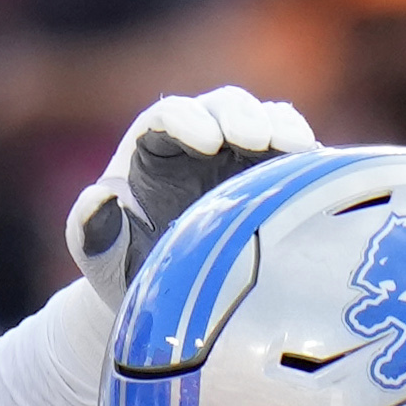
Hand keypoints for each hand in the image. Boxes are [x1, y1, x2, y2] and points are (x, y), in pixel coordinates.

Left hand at [63, 85, 314, 292]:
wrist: (165, 300)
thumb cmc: (125, 271)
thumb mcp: (98, 256)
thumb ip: (88, 227)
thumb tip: (99, 194)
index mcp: (152, 147)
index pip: (169, 115)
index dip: (188, 120)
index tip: (208, 142)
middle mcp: (199, 141)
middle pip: (223, 105)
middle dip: (241, 115)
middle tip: (255, 140)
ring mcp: (240, 156)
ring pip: (264, 118)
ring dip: (280, 126)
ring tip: (295, 147)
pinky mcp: (273, 177)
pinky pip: (293, 154)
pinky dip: (306, 156)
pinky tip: (317, 171)